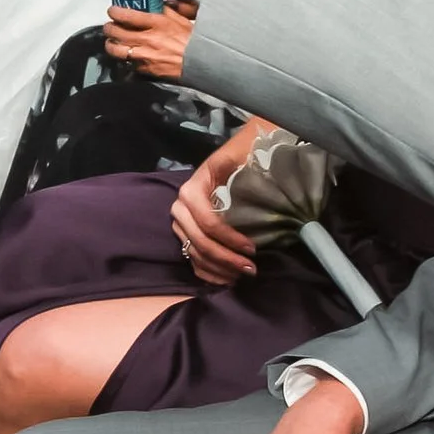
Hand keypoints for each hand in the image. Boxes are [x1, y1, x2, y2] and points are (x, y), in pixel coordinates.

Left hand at [104, 0, 194, 79]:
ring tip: (112, 41)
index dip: (114, 12)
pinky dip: (124, 58)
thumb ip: (164, 11)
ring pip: (115, 50)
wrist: (199, 62)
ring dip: (111, 44)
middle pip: (116, 32)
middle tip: (109, 25)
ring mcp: (144, 55)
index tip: (113, 11)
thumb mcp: (180, 19)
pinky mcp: (144, 69)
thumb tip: (154, 3)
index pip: (126, 15)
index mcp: (156, 23)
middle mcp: (147, 39)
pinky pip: (127, 63)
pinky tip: (126, 55)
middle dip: (109, 27)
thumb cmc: (192, 40)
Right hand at [170, 163, 257, 286]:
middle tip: (251, 269)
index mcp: (191, 190)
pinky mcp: (186, 235)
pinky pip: (193, 260)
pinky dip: (209, 273)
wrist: (236, 154)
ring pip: (195, 254)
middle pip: (199, 242)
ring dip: (219, 269)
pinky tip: (227, 280)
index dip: (229, 238)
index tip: (253, 248)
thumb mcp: (238, 153)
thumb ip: (235, 163)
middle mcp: (181, 209)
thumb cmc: (240, 155)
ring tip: (243, 276)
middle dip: (225, 259)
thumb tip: (240, 175)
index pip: (207, 222)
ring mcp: (182, 224)